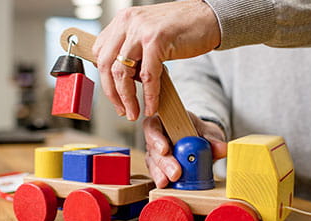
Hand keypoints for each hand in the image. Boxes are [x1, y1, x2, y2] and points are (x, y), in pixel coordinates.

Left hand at [92, 0, 219, 120]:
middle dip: (113, 94)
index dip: (105, 78)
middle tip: (123, 110)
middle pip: (107, 65)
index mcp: (123, 20)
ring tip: (134, 112)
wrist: (209, 18)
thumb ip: (135, 49)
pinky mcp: (156, 41)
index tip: (114, 95)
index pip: (100, 53)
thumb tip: (126, 76)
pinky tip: (152, 106)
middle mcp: (128, 22)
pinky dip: (149, 96)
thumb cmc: (185, 27)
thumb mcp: (150, 33)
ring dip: (127, 98)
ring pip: (123, 72)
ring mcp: (141, 30)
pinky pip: (147, 76)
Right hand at [143, 112, 226, 187]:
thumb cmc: (201, 133)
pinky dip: (163, 180)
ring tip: (168, 182)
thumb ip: (213, 139)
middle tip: (175, 173)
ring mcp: (156, 154)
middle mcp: (156, 138)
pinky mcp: (159, 168)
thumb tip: (222, 148)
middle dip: (164, 163)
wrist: (203, 144)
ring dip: (161, 174)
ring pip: (153, 164)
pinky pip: (158, 174)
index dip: (156, 138)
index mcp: (164, 122)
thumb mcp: (209, 133)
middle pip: (153, 149)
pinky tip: (166, 186)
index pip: (153, 127)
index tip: (165, 149)